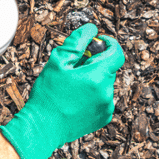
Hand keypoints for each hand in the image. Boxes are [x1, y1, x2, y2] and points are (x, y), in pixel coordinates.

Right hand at [0, 23, 124, 158]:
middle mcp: (107, 92)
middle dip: (94, 61)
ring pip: (104, 82)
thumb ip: (77, 41)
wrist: (42, 128)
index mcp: (97, 76)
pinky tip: (75, 98)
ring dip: (92, 78)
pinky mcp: (103, 117)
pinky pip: (102, 97)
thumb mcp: (58, 61)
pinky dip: (93, 93)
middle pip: (108, 67)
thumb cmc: (48, 95)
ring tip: (71, 85)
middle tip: (73, 66)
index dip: (108, 43)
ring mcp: (106, 107)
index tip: (96, 42)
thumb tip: (91, 29)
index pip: (116, 52)